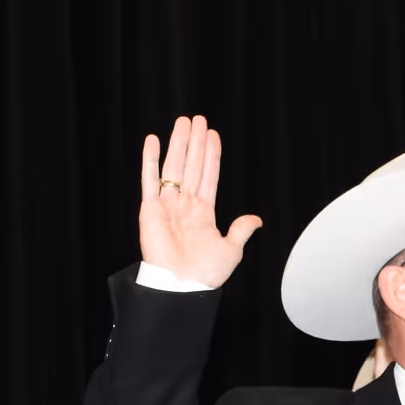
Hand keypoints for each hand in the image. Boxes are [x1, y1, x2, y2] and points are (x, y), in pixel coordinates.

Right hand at [138, 116, 262, 285]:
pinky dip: (149, 159)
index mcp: (204, 213)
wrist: (182, 284)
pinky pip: (149, 179)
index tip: (213, 135)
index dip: (211, 155)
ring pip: (174, 166)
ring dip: (178, 143)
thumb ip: (241, 230)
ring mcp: (167, 205)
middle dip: (195, 142)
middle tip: (198, 119)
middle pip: (192, 165)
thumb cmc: (205, 273)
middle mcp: (185, 205)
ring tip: (183, 122)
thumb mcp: (231, 250)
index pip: (209, 176)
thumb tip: (256, 220)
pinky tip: (152, 140)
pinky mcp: (150, 208)